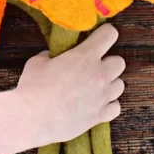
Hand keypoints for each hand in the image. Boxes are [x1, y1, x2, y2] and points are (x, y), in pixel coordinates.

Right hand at [15, 24, 125, 147]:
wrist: (33, 119)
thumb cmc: (33, 88)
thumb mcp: (37, 62)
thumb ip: (49, 56)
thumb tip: (51, 57)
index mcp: (86, 56)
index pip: (109, 35)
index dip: (105, 33)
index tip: (99, 37)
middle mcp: (99, 74)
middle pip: (119, 62)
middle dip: (108, 62)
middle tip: (93, 67)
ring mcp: (102, 96)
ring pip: (120, 85)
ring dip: (110, 84)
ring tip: (94, 87)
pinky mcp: (100, 115)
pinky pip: (116, 107)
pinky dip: (109, 105)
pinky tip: (97, 104)